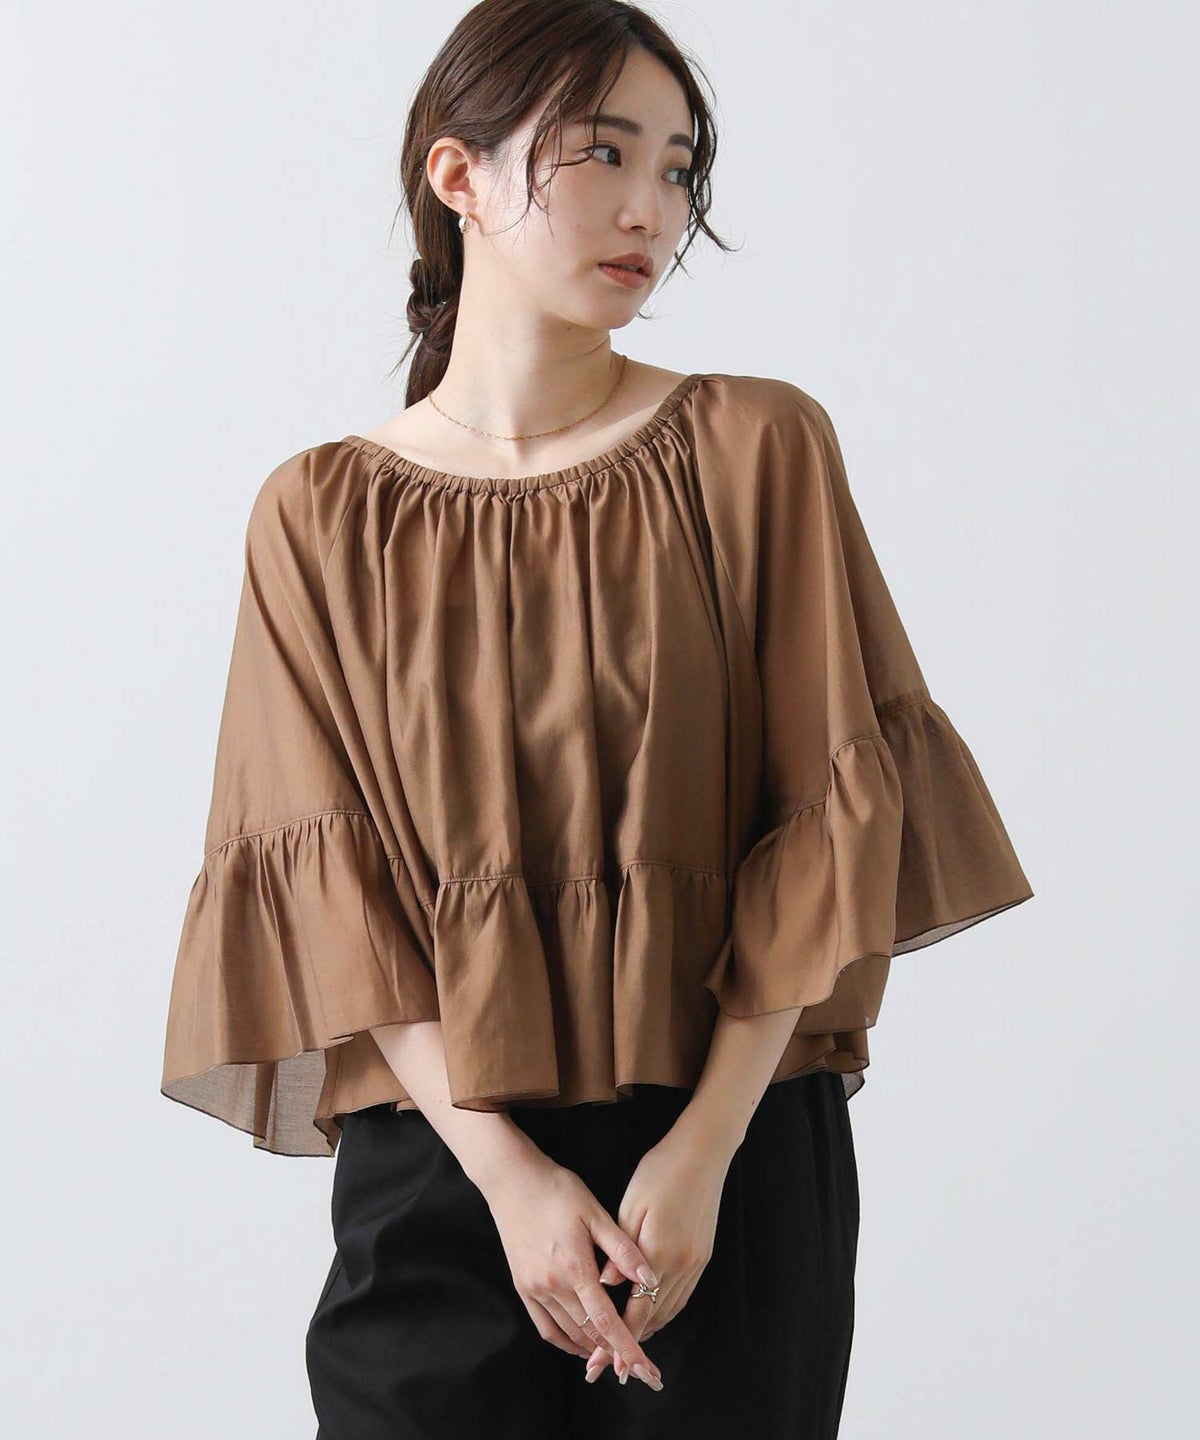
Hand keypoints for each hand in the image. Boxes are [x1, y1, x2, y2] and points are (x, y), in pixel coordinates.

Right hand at [479, 1144, 664, 1388]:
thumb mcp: (594, 1212)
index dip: (627, 1348)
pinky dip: (566, 1341)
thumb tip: (650, 1277)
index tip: (645, 1370)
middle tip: (637, 1365)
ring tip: (615, 1356)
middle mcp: (552, 1285)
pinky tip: (581, 1343)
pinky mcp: (523, 1287)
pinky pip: (547, 1327)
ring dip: (593, 1348)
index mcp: (574, 1267)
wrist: (512, 1179)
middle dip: (616, 1352)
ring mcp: (534, 1288)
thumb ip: (622, 1248)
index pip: (607, 1321)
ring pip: (569, 1333)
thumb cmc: (557, 1190)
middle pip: (590, 1333)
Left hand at [582, 1122, 731, 1383]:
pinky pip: (681, 1295)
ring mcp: (696, 1262)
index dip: (618, 1339)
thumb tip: (601, 1286)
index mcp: (659, 1254)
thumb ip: (617, 1251)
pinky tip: (650, 1314)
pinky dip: (663, 1311)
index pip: (636, 1311)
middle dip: (631, 1343)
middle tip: (609, 1363)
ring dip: (648, 1329)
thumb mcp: (631, 1207)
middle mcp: (682, 1265)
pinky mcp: (703, 1256)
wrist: (702, 1152)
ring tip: (626, 1345)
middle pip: (654, 1318)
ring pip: (669, 1310)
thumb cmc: (660, 1173)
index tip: (602, 1362)